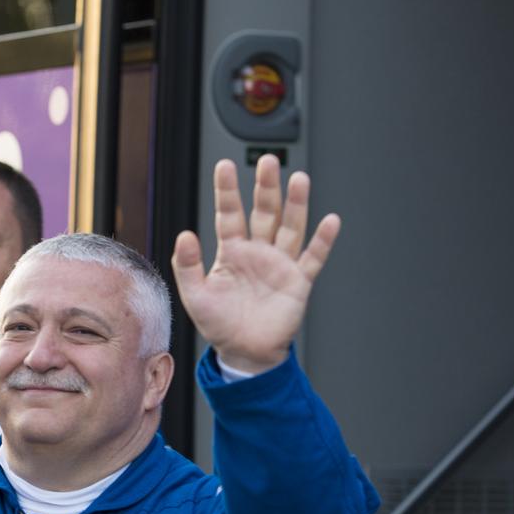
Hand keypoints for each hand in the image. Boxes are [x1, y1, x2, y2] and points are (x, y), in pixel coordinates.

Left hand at [171, 154, 339, 373]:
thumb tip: (184, 235)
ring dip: (296, 205)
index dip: (227, 191)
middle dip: (267, 188)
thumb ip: (188, 266)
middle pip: (265, 212)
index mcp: (232, 251)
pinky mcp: (298, 282)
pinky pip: (313, 258)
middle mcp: (258, 252)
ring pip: (290, 228)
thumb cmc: (219, 324)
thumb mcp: (195, 295)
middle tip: (268, 162)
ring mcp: (280, 264)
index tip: (225, 166)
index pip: (229, 214)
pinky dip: (322, 241)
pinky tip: (330, 221)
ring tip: (299, 180)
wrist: (244, 352)